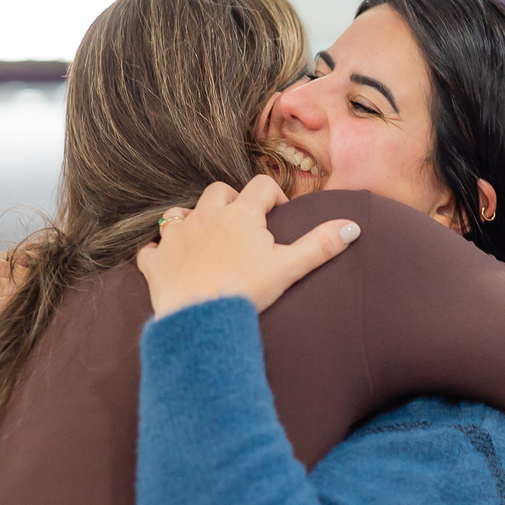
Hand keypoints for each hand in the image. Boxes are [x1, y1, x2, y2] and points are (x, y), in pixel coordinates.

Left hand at [136, 175, 359, 317]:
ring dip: (192, 221)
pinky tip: (167, 263)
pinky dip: (159, 254)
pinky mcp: (156, 261)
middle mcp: (206, 217)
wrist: (201, 317)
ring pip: (180, 213)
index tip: (278, 216)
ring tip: (205, 241)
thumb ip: (320, 245)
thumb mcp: (289, 268)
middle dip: (231, 202)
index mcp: (240, 215)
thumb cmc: (246, 290)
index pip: (261, 186)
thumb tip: (353, 226)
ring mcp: (177, 237)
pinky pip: (151, 250)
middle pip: (218, 191)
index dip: (273, 196)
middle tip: (243, 227)